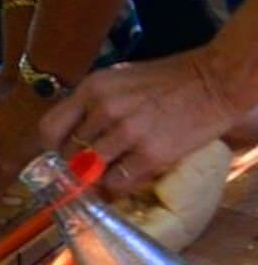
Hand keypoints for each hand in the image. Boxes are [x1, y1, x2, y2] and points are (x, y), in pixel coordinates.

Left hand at [39, 47, 246, 193]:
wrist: (215, 80)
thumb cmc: (166, 81)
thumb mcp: (118, 81)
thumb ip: (90, 106)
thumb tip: (65, 141)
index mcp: (92, 89)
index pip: (48, 130)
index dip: (50, 150)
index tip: (58, 157)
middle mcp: (104, 109)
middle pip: (70, 154)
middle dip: (76, 165)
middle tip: (88, 168)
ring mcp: (127, 132)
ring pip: (92, 171)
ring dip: (99, 176)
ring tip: (115, 167)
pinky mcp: (151, 153)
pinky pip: (118, 183)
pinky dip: (120, 185)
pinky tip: (132, 172)